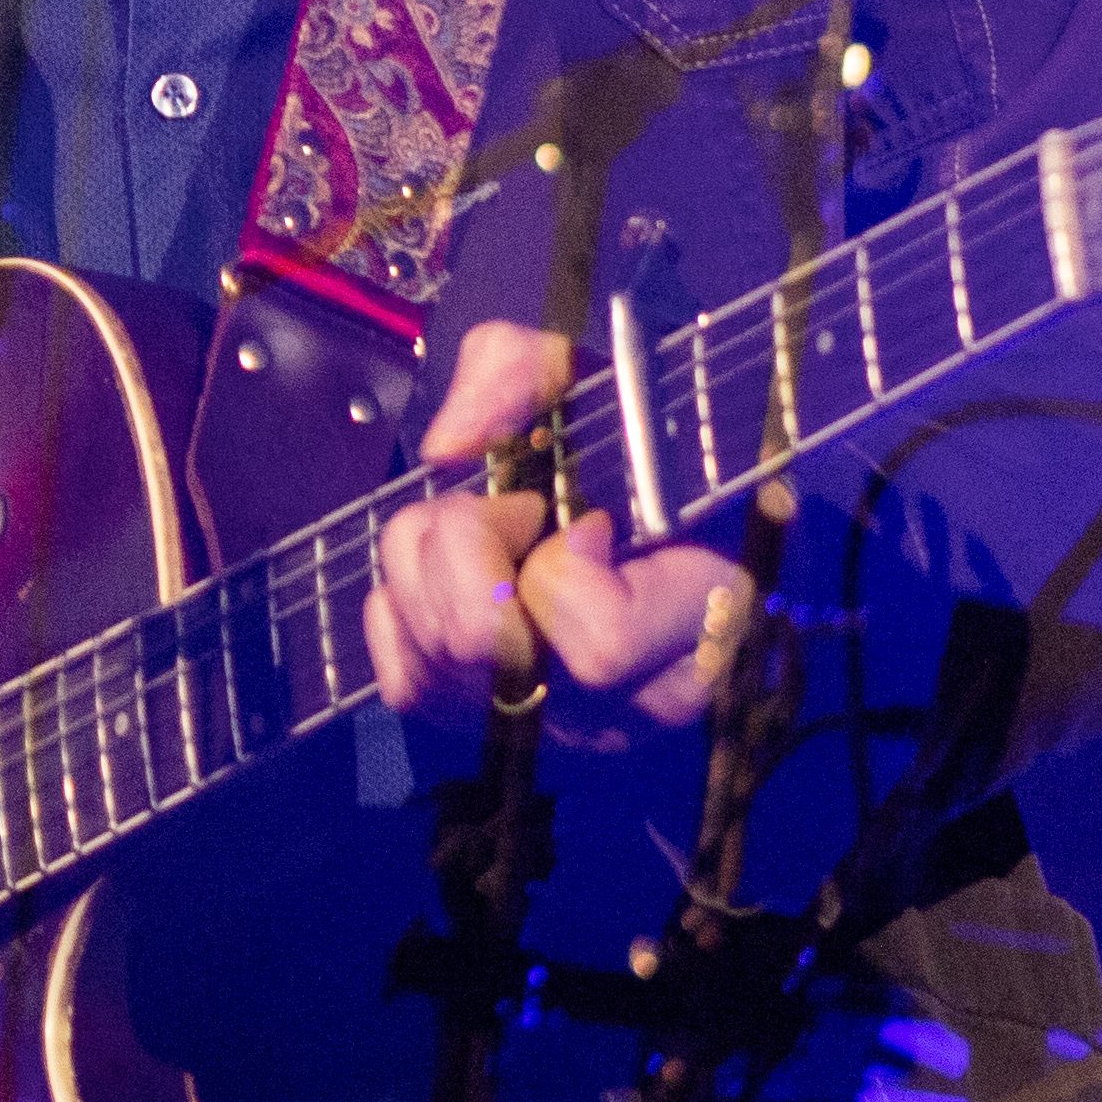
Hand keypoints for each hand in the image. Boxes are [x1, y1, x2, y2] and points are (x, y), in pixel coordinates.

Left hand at [361, 317, 749, 746]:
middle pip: (484, 642)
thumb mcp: (600, 381)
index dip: (564, 565)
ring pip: (435, 655)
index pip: (602, 642)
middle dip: (469, 543)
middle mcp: (628, 705)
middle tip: (511, 510)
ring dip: (429, 564)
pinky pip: (405, 681)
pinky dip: (403, 611)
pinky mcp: (485, 728)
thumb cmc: (634, 451)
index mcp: (698, 623)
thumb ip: (526, 373)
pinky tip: (447, 582)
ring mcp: (555, 728)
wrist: (645, 516)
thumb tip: (448, 446)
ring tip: (480, 535)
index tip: (591, 519)